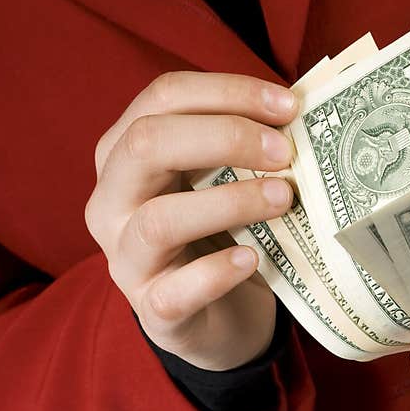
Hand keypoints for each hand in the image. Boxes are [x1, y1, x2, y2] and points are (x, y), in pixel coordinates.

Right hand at [85, 71, 297, 370]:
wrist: (218, 318)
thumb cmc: (222, 234)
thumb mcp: (222, 180)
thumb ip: (243, 146)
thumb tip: (298, 113)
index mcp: (125, 153)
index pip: (163, 98)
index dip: (227, 92)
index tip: (289, 105)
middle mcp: (111, 201)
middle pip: (147, 144)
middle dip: (225, 137)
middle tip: (285, 152)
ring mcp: (125, 259)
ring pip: (159, 220)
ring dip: (230, 203)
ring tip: (284, 199)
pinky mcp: (153, 310)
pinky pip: (177, 291)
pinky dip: (218, 272)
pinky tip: (252, 259)